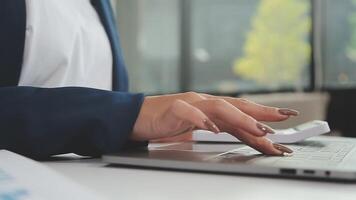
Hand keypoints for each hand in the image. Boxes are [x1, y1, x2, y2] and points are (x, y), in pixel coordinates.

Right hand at [131, 92, 297, 155]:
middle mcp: (204, 103)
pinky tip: (213, 128)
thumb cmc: (167, 122)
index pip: (242, 113)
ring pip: (219, 106)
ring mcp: (190, 103)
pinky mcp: (173, 108)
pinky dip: (203, 120)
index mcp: (211, 109)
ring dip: (240, 117)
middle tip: (284, 117)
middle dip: (262, 112)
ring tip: (258, 128)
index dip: (263, 119)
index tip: (283, 127)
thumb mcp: (200, 130)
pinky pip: (190, 112)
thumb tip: (247, 139)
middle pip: (237, 105)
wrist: (137, 117)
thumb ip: (222, 131)